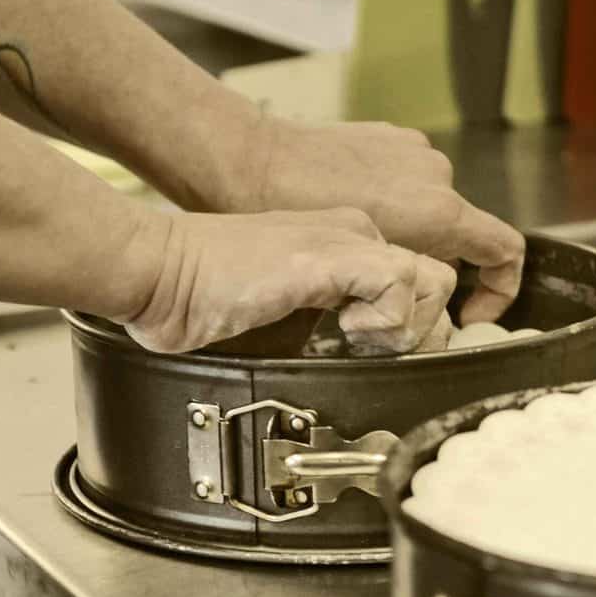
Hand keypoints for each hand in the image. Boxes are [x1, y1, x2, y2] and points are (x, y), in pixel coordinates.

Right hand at [120, 209, 456, 354]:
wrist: (158, 274)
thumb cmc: (205, 300)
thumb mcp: (290, 321)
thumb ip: (336, 330)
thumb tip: (377, 362)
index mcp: (347, 245)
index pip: (421, 281)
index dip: (415, 328)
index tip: (380, 353)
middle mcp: (356, 234)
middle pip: (437, 283)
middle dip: (419, 332)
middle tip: (372, 352)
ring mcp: (347, 239)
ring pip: (431, 283)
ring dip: (404, 329)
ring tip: (355, 339)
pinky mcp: (332, 255)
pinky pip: (400, 285)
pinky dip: (385, 321)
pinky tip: (344, 328)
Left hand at [215, 108, 525, 324]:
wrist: (251, 162)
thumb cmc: (297, 219)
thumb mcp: (364, 269)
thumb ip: (413, 275)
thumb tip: (430, 288)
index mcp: (440, 211)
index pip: (507, 252)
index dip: (500, 292)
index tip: (469, 313)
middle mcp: (438, 175)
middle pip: (461, 237)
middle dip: (434, 266)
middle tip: (389, 289)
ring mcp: (414, 150)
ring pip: (431, 211)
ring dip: (410, 236)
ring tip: (361, 251)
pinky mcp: (388, 135)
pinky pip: (406, 180)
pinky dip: (391, 203)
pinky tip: (348, 215)